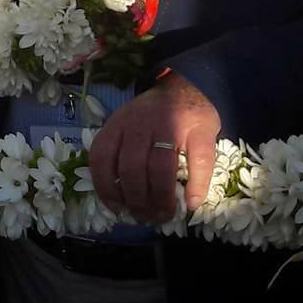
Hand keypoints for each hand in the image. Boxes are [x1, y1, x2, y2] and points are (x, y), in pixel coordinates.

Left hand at [88, 73, 221, 223]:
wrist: (186, 86)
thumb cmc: (152, 116)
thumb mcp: (126, 126)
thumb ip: (119, 152)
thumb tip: (119, 198)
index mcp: (117, 124)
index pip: (102, 158)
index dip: (106, 188)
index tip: (116, 208)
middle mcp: (140, 123)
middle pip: (132, 169)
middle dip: (136, 200)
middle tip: (144, 216)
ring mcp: (171, 124)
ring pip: (160, 169)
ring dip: (161, 199)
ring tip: (164, 214)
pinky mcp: (200, 129)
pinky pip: (198, 163)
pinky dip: (196, 187)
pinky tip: (192, 203)